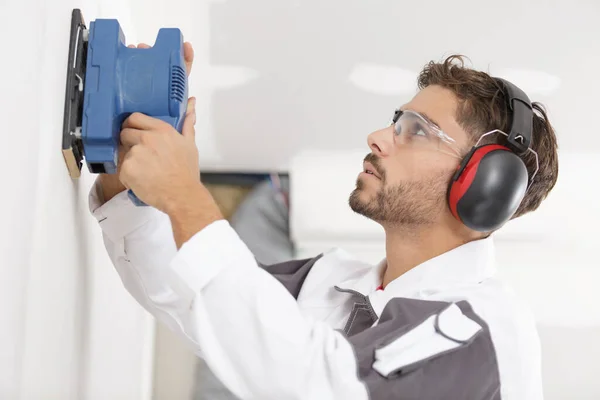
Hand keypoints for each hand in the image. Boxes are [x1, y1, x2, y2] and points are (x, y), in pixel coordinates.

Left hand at [98, 41, 193, 202]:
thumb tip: (191, 105)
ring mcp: (135, 154)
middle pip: (124, 133)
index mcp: (161, 130)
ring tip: (146, 172)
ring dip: (131, 162)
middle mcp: (147, 139)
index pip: (134, 118)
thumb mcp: (189, 144)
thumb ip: (187, 123)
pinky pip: (122, 171)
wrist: (183, 196)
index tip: (135, 132)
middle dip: (129, 143)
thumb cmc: (186, 172)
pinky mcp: (127, 170)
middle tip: (142, 156)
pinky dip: (129, 177)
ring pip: (123, 154)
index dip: (132, 125)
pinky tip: (143, 181)